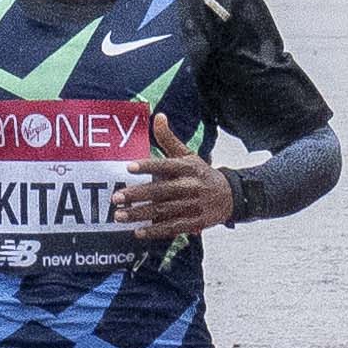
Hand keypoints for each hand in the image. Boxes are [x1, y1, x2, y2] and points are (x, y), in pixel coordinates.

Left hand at [117, 114, 233, 238]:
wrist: (231, 196)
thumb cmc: (201, 173)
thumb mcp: (188, 155)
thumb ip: (169, 139)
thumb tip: (158, 116)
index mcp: (188, 167)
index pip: (166, 166)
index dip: (148, 166)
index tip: (128, 167)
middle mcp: (191, 186)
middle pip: (161, 191)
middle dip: (137, 195)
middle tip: (116, 198)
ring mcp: (193, 206)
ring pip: (164, 211)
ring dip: (140, 214)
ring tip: (119, 216)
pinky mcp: (195, 223)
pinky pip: (173, 227)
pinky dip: (155, 231)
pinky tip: (138, 232)